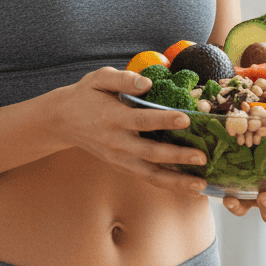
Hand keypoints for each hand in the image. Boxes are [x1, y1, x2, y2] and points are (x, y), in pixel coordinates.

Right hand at [49, 66, 207, 195]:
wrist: (63, 121)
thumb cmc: (86, 95)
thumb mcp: (99, 78)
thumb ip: (123, 79)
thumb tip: (148, 82)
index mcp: (112, 118)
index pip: (141, 120)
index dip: (164, 120)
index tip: (186, 119)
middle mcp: (116, 142)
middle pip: (150, 153)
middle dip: (177, 157)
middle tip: (202, 157)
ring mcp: (118, 159)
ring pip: (150, 174)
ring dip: (176, 181)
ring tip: (200, 184)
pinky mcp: (122, 166)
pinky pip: (147, 177)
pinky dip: (168, 184)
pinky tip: (188, 187)